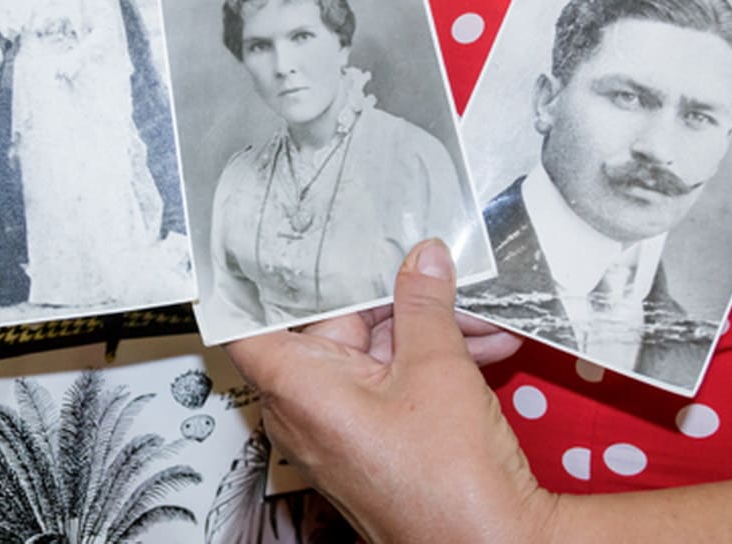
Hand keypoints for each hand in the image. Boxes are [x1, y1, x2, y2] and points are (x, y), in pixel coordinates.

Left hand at [225, 240, 555, 542]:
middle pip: (333, 326)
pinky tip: (481, 346)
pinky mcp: (371, 440)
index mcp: (296, 385)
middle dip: (392, 300)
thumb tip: (422, 263)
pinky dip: (429, 364)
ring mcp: (339, 427)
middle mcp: (306, 409)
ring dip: (426, 332)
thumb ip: (424, 303)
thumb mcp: (437, 365)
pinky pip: (390, 384)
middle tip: (430, 272)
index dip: (265, 279)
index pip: (250, 320)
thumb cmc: (445, 486)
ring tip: (476, 315)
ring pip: (373, 354)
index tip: (286, 244)